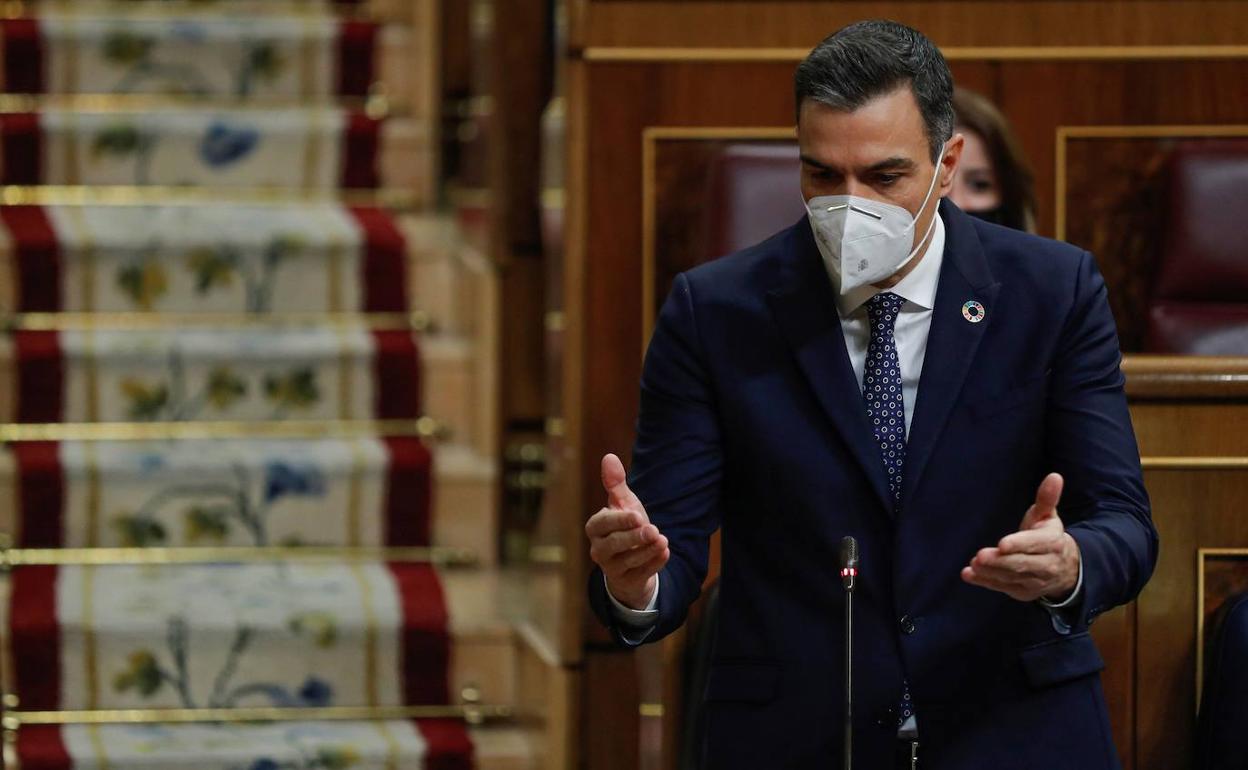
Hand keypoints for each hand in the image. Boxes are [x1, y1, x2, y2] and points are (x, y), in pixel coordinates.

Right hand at [584, 453, 669, 609]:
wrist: (632, 557)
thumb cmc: (625, 525)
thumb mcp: (622, 504)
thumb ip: (616, 484)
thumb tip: (609, 457)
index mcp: (595, 528)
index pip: (603, 524)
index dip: (620, 520)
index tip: (638, 516)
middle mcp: (598, 549)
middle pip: (614, 545)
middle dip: (634, 538)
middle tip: (653, 530)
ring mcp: (611, 568)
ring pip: (628, 561)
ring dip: (647, 551)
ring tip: (663, 540)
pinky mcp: (626, 581)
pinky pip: (640, 574)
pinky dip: (653, 564)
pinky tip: (665, 553)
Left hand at [961, 473, 1080, 602]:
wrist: (1065, 569)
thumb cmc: (1047, 535)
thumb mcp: (1048, 516)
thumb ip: (1047, 498)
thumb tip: (1054, 476)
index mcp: (1052, 543)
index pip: (1035, 544)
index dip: (1019, 544)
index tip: (1002, 544)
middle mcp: (1046, 565)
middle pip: (1021, 564)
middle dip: (1000, 561)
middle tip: (980, 555)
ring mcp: (1034, 581)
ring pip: (1011, 577)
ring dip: (990, 572)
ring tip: (973, 565)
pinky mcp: (1022, 591)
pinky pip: (1002, 587)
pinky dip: (985, 582)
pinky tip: (969, 575)